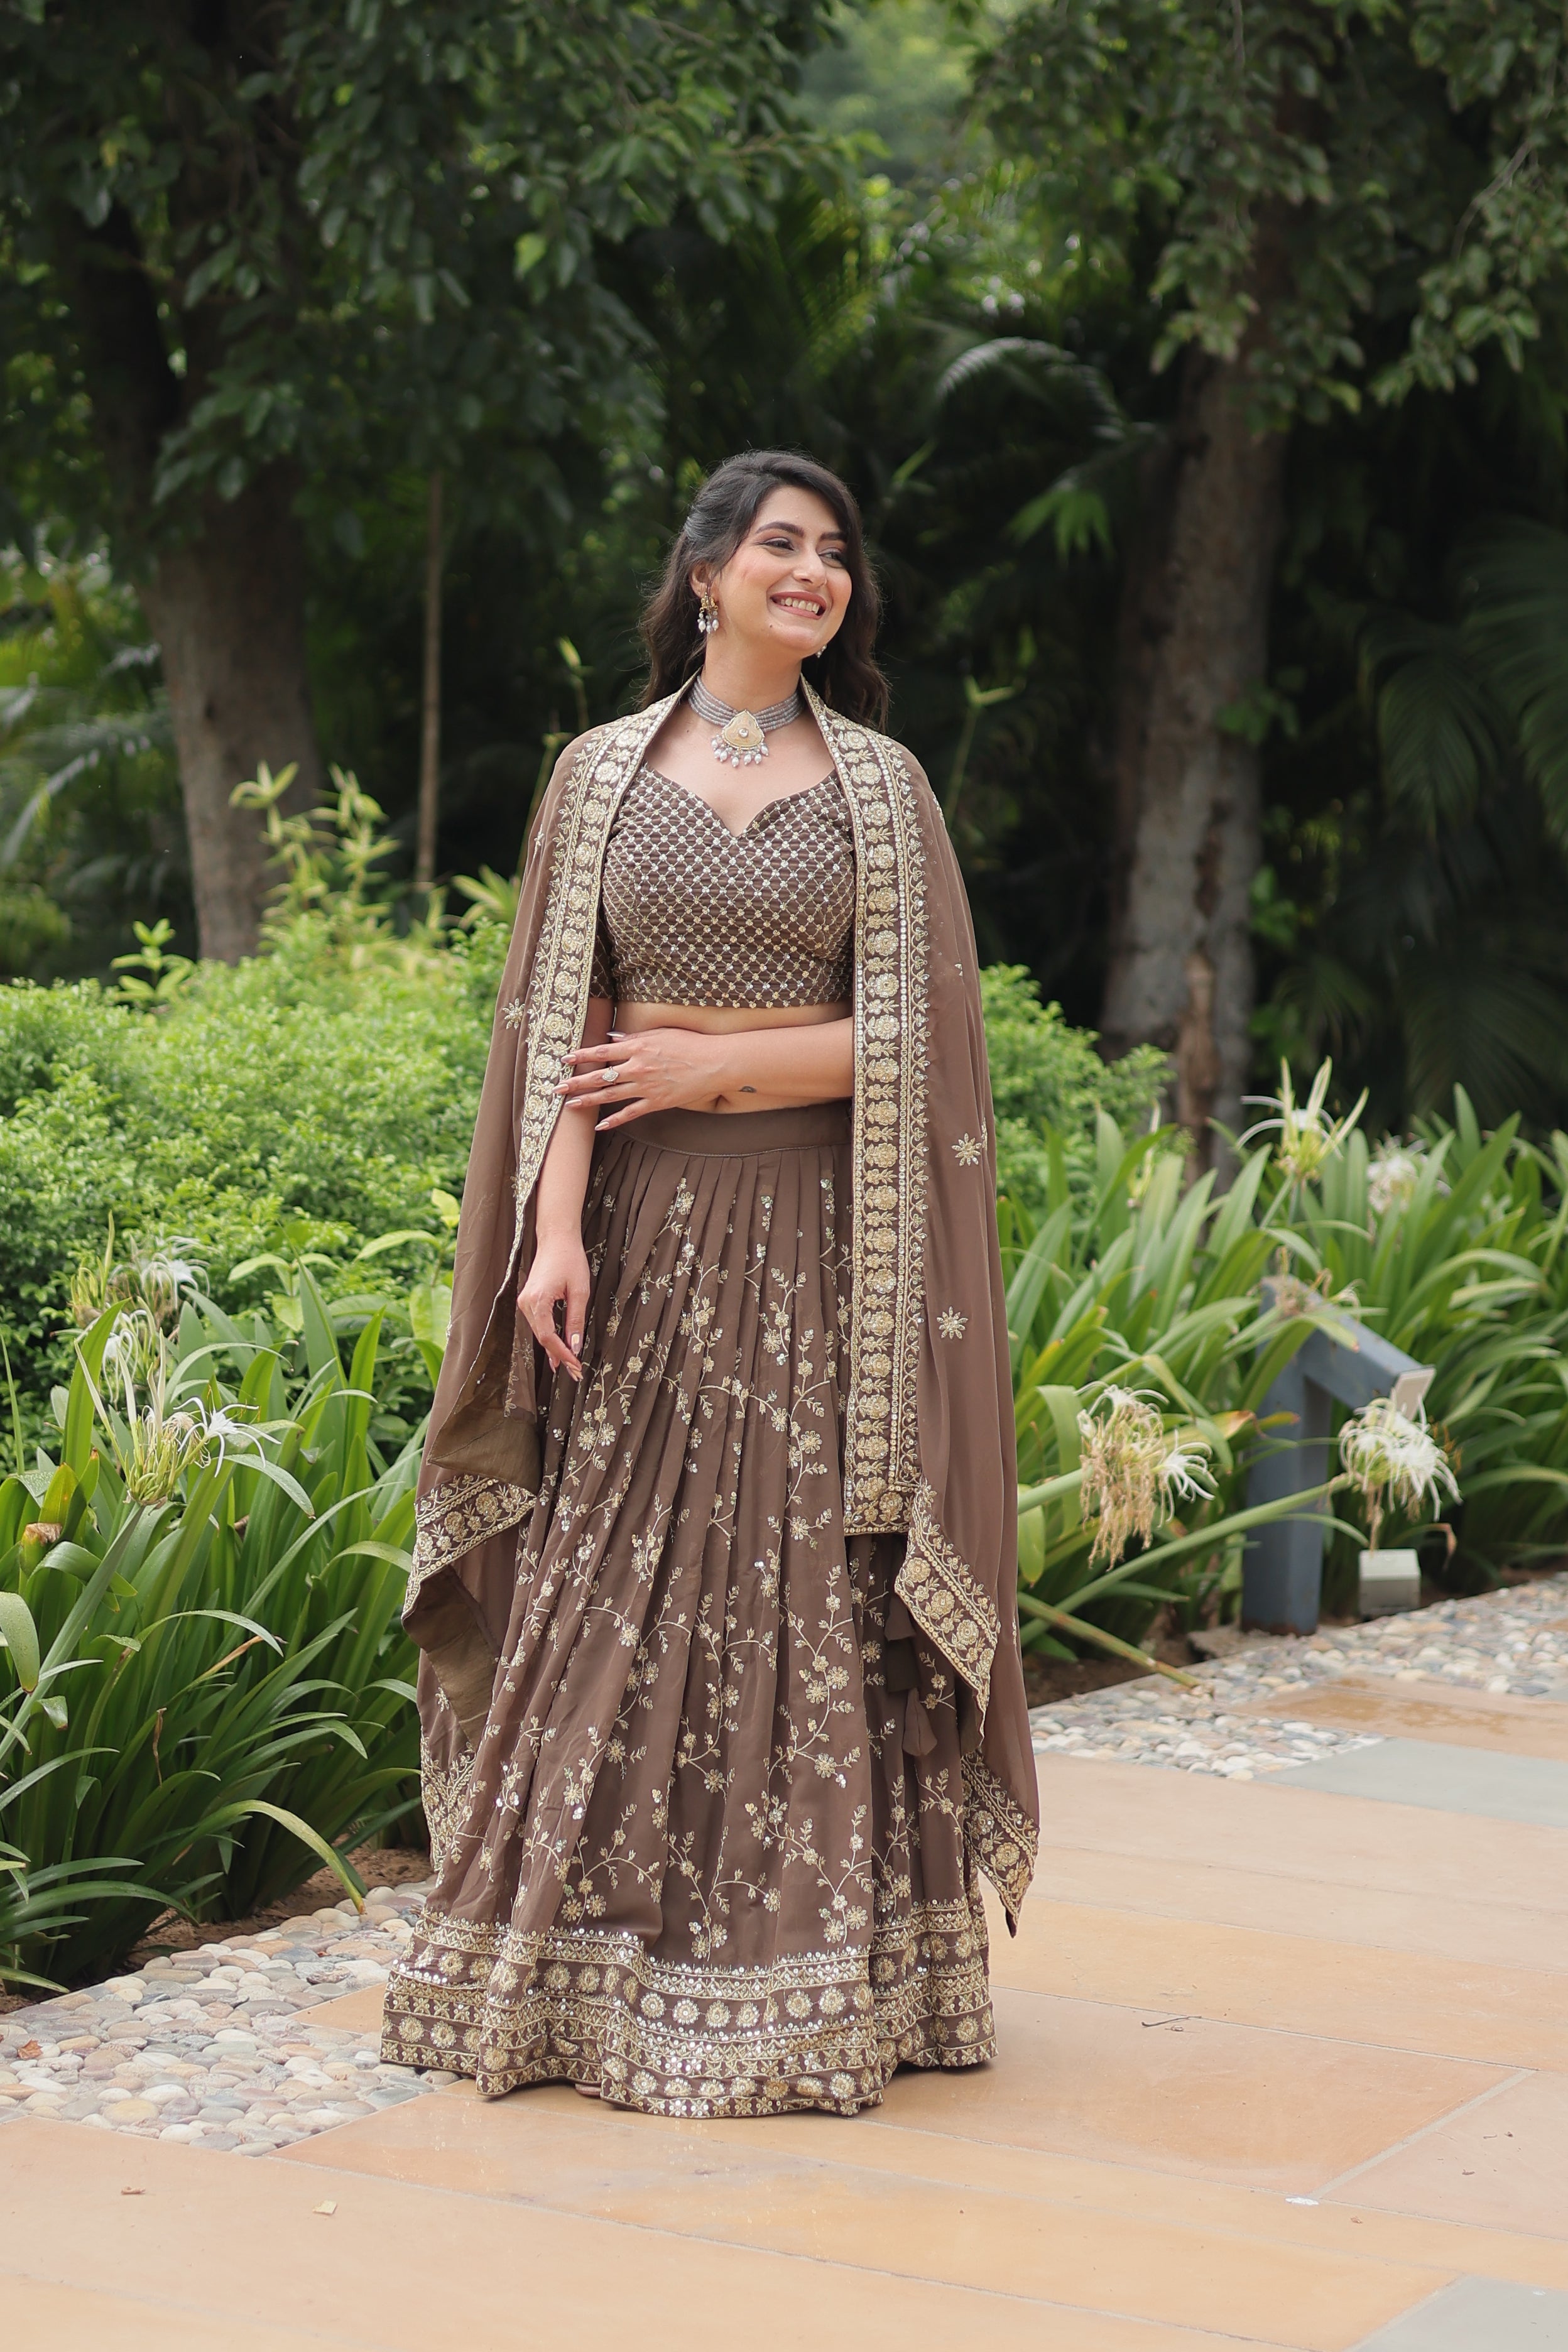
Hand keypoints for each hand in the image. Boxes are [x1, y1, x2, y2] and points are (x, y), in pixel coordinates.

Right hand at [518, 1229, 590, 1380]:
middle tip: (575, 1372)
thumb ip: (575, 1320)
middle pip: (542, 1338)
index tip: (576, 1366)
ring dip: (553, 1349)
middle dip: (559, 1356)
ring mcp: (524, 1302)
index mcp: (538, 1301)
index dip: (562, 1354)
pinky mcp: (528, 1300)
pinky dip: (548, 1337)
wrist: (556, 1239)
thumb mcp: (580, 1291)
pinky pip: (538, 1324)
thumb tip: (575, 1346)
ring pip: (539, 1333)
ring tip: (568, 1366)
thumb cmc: (570, 1260)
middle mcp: (526, 1303)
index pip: (549, 1337)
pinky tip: (557, 1350)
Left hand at [558, 1027, 726, 1129]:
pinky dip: (614, 1119)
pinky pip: (630, 1112)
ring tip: (569, 1105)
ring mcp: (646, 1087)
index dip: (581, 1056)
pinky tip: (599, 1125)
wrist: (714, 1063)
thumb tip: (611, 1039)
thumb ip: (634, 1036)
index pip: (601, 1052)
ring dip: (587, 1100)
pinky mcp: (656, 1102)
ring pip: (610, 1095)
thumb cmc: (689, 1043)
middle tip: (556, 1088)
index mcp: (637, 1047)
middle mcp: (637, 1067)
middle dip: (576, 1082)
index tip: (564, 1059)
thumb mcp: (660, 1033)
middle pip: (600, 1076)